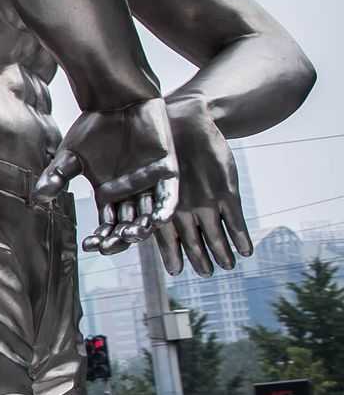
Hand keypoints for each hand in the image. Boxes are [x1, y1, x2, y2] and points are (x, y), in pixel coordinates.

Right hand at [32, 98, 177, 252]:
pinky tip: (155, 220)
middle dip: (120, 239)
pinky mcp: (166, 170)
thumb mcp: (69, 156)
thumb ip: (55, 177)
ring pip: (149, 215)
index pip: (107, 224)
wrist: (117, 100)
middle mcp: (130, 192)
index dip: (100, 238)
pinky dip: (164, 210)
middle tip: (110, 244)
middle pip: (128, 225)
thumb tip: (37, 198)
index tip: (90, 245)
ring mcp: (149, 182)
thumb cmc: (94, 126)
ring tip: (130, 233)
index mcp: (108, 193)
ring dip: (142, 228)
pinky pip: (169, 196)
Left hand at [153, 97, 251, 275]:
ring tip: (226, 267)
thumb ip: (152, 199)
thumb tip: (147, 220)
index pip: (165, 237)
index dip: (172, 255)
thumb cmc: (164, 150)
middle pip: (191, 240)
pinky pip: (234, 220)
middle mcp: (181, 206)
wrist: (187, 121)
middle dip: (199, 259)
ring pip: (214, 235)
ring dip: (221, 253)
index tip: (176, 272)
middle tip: (205, 273)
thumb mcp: (151, 176)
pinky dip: (240, 237)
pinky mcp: (226, 190)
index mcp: (160, 204)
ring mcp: (205, 200)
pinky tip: (247, 250)